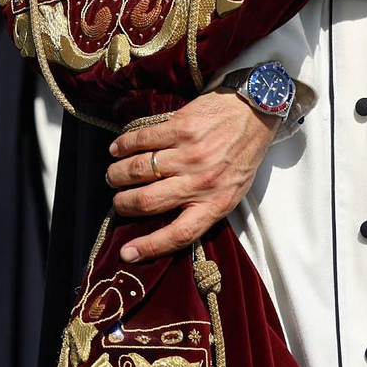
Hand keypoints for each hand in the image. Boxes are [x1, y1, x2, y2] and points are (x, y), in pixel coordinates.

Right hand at [105, 92, 276, 261]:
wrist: (253, 112)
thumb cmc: (242, 155)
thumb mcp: (232, 191)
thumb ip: (204, 207)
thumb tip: (167, 222)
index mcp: (216, 204)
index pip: (179, 235)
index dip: (150, 246)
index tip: (127, 254)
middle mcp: (201, 182)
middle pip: (148, 202)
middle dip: (123, 204)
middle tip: (117, 200)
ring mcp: (189, 154)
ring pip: (139, 170)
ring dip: (118, 174)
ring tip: (113, 175)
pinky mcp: (180, 128)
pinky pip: (142, 140)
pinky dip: (123, 145)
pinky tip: (116, 149)